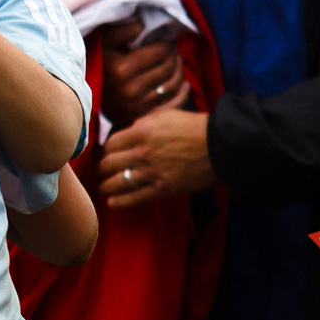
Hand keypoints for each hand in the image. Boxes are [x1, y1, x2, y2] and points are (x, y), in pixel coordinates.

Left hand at [97, 107, 213, 208]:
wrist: (218, 145)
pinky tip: (112, 203)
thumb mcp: (165, 115)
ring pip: (118, 182)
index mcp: (141, 131)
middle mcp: (142, 152)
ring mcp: (151, 172)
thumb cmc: (193, 126)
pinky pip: (136, 197)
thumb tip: (130, 129)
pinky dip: (121, 202)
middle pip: (110, 163)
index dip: (106, 149)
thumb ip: (144, 122)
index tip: (106, 153)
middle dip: (102, 168)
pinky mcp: (162, 188)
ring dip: (107, 186)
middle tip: (101, 171)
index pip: (111, 143)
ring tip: (103, 188)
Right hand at [99, 18, 186, 127]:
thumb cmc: (98, 65)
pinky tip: (184, 82)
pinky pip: (172, 103)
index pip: (159, 52)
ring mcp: (138, 105)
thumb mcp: (102, 44)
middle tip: (172, 49)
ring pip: (172, 85)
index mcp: (121, 68)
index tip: (167, 39)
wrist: (86, 98)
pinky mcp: (143, 117)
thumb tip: (141, 25)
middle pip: (167, 68)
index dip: (167, 43)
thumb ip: (119, 31)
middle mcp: (131, 89)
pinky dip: (181, 91)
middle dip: (173, 55)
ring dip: (179, 71)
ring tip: (176, 62)